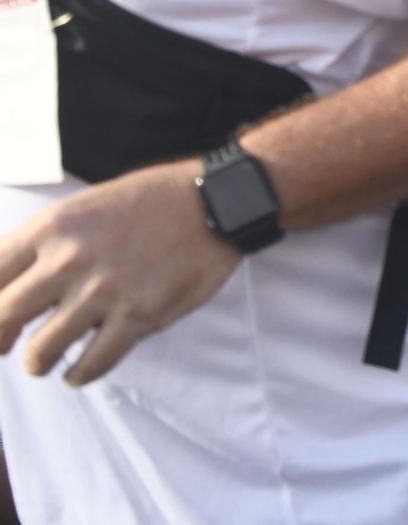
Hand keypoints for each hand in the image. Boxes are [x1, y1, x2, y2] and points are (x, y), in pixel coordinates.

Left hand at [0, 159, 240, 384]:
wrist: (217, 204)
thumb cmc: (153, 200)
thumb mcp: (86, 206)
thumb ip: (47, 242)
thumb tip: (15, 286)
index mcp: (53, 226)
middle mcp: (70, 260)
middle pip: (2, 317)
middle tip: (6, 344)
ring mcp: (104, 291)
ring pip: (41, 352)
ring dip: (38, 362)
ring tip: (45, 360)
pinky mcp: (138, 316)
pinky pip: (91, 365)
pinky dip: (78, 375)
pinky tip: (77, 370)